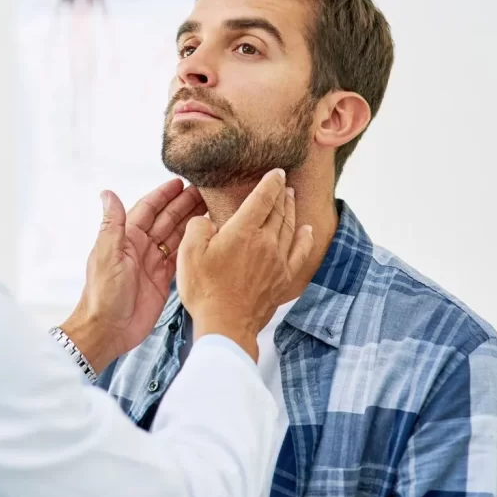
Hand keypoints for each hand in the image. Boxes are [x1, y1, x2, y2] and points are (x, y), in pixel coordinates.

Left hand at [61, 179, 205, 371]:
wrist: (108, 330)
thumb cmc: (103, 293)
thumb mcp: (107, 254)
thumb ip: (112, 224)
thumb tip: (107, 192)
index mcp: (126, 237)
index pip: (148, 209)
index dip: (163, 195)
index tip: (180, 182)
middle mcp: (140, 247)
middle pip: (166, 220)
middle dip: (184, 204)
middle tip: (206, 191)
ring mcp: (152, 263)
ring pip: (175, 236)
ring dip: (191, 222)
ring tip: (212, 208)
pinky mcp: (163, 280)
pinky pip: (180, 258)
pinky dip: (192, 247)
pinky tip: (206, 237)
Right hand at [177, 169, 314, 361]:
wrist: (225, 325)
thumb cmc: (205, 289)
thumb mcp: (189, 253)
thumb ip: (198, 227)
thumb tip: (207, 219)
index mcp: (243, 231)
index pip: (262, 198)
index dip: (270, 182)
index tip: (277, 171)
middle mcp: (265, 241)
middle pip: (278, 210)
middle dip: (281, 193)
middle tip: (283, 183)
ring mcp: (278, 260)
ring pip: (290, 227)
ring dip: (291, 210)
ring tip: (292, 198)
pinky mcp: (284, 278)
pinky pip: (301, 252)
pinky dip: (305, 238)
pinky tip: (307, 230)